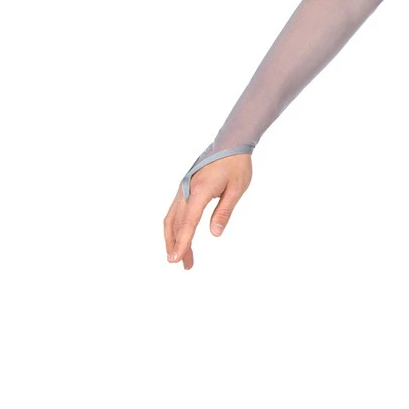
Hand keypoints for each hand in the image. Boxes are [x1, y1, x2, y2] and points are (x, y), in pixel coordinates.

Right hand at [163, 153, 252, 269]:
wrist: (230, 144)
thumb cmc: (236, 165)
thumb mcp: (236, 189)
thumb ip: (224, 211)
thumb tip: (215, 234)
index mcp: (200, 191)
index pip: (188, 222)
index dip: (182, 242)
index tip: (176, 259)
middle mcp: (186, 190)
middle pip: (176, 223)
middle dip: (178, 246)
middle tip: (183, 265)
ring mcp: (183, 189)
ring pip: (172, 218)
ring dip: (173, 238)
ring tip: (181, 256)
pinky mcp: (184, 188)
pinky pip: (175, 211)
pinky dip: (174, 226)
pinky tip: (179, 236)